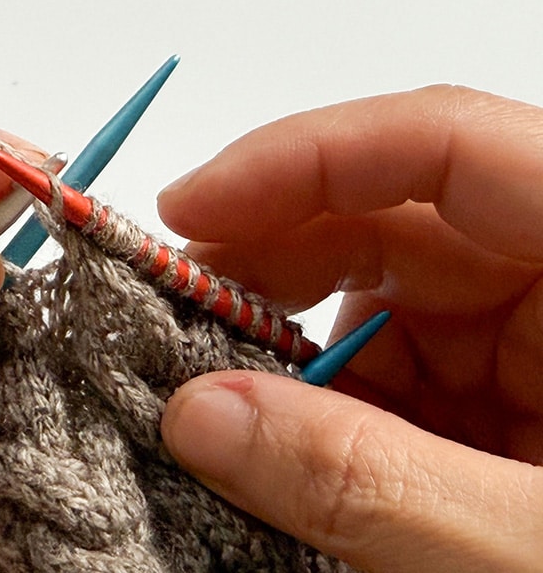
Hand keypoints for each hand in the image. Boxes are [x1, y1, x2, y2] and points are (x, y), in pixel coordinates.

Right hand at [157, 85, 542, 571]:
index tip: (190, 209)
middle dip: (270, 256)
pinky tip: (286, 449)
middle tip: (172, 313)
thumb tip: (202, 416)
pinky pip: (396, 369)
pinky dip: (327, 404)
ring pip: (380, 294)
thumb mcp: (530, 554)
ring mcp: (541, 339)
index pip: (447, 146)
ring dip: (289, 344)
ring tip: (219, 403)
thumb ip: (370, 485)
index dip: (303, 157)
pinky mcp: (512, 399)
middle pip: (395, 211)